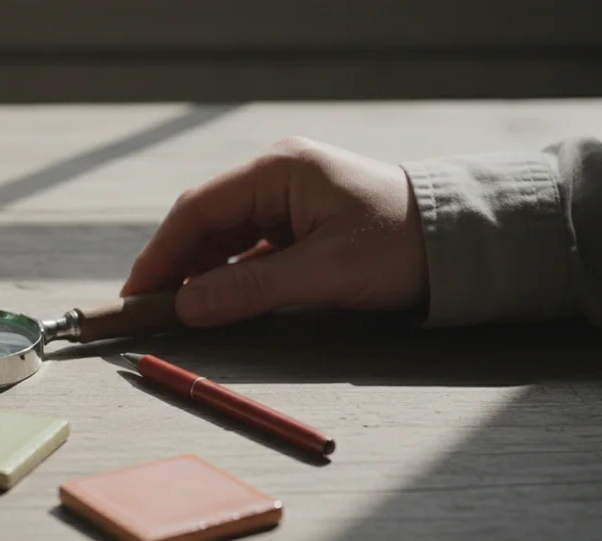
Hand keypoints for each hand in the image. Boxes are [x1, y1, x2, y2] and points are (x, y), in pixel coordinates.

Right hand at [120, 136, 428, 326]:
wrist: (463, 243)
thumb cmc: (401, 246)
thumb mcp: (324, 272)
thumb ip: (250, 289)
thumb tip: (187, 308)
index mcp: (279, 170)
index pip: (198, 209)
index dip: (160, 253)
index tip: (137, 292)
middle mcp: (277, 177)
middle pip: (206, 221)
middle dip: (174, 265)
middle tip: (147, 308)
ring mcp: (289, 199)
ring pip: (225, 236)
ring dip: (199, 272)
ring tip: (174, 309)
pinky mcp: (301, 223)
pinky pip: (250, 247)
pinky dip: (228, 274)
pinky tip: (214, 299)